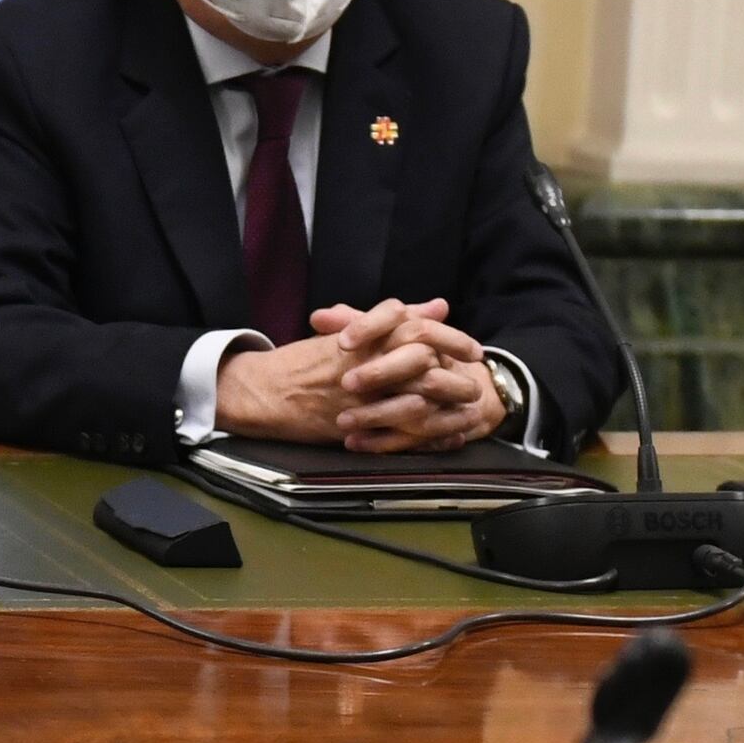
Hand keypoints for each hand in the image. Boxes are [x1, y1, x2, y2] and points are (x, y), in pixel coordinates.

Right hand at [209, 299, 504, 451]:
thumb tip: (438, 305)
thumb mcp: (353, 333)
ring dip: (447, 406)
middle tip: (476, 383)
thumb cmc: (308, 360)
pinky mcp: (356, 422)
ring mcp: (362, 393)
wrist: (267, 390)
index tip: (473, 350)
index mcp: (368, 335)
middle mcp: (367, 360)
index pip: (419, 329)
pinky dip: (428, 434)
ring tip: (468, 412)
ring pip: (417, 396)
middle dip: (455, 374)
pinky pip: (401, 430)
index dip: (452, 340)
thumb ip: (398, 319)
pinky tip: (448, 437)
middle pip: (425, 361)